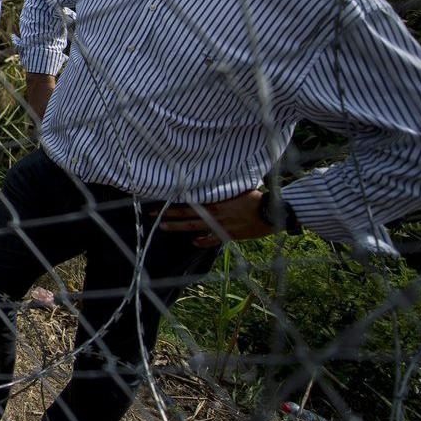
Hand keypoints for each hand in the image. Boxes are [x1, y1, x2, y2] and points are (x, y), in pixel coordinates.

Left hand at [155, 189, 273, 247]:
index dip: (174, 199)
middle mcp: (213, 213)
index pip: (189, 199)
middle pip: (186, 213)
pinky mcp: (228, 235)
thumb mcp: (236, 187)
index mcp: (214, 200)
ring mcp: (219, 225)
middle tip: (151, 213)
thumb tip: (212, 178)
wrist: (270, 212)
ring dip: (178, 226)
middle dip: (168, 213)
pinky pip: (212, 240)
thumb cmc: (255, 196)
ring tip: (164, 226)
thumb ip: (222, 186)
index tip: (159, 198)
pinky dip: (202, 241)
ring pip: (194, 226)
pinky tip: (194, 242)